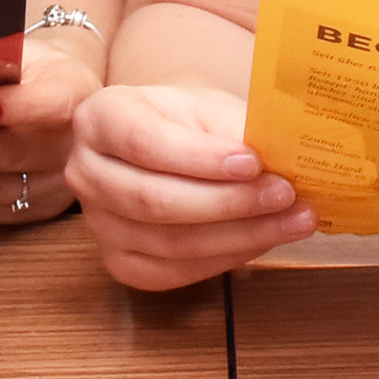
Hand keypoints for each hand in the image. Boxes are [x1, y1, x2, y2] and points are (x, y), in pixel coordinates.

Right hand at [65, 82, 316, 288]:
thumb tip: (285, 161)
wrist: (167, 140)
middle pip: (154, 200)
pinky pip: (174, 272)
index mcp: (100, 118)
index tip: (254, 162)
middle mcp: (85, 172)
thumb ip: (239, 130)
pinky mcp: (119, 261)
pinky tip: (262, 240)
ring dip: (240, 236)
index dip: (201, 158)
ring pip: (169, 243)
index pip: (145, 143)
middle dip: (229, 203)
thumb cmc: (188, 120)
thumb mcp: (210, 107)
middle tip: (286, 195)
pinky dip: (224, 259)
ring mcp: (98, 223)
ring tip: (293, 220)